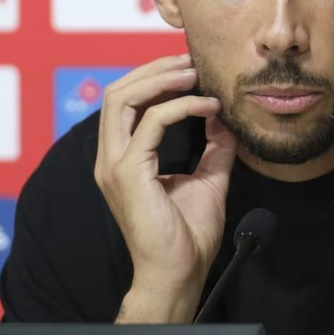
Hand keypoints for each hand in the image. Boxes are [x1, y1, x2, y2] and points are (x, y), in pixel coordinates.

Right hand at [94, 54, 237, 321]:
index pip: (127, 102)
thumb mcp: (208, 178)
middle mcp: (111, 158)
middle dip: (154, 69)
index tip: (190, 68)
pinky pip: (152, 122)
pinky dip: (181, 106)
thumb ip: (212, 146)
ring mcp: (115, 165)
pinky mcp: (128, 173)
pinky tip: (208, 107)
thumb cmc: (187, 235)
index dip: (155, 78)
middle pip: (119, 92)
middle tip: (191, 61)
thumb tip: (223, 115)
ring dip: (161, 79)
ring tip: (194, 73)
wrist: (178, 274)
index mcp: (122, 159)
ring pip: (123, 98)